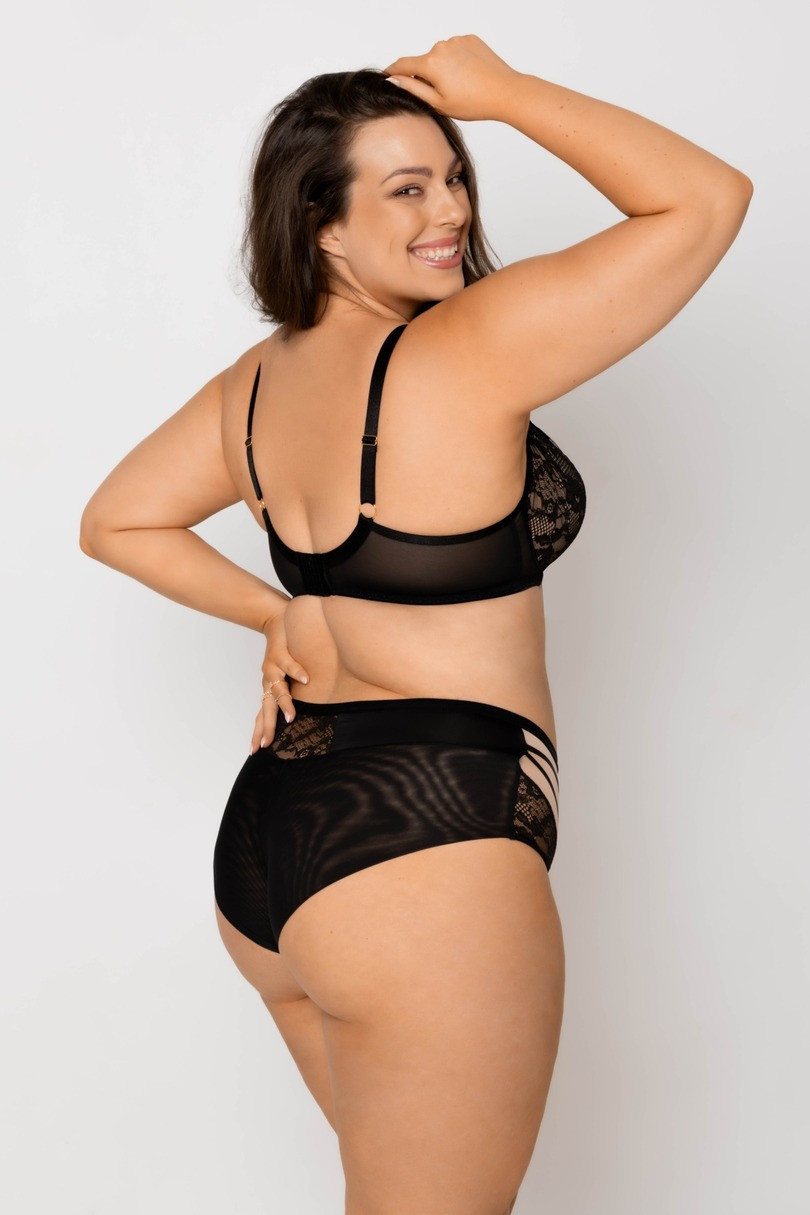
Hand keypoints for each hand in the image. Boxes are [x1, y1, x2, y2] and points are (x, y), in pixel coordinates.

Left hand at [250, 605, 309, 753]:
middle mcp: (268, 680)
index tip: (254, 750)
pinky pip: (290, 664)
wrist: (277, 619)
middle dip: (267, 727)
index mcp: (269, 688)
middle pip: (266, 708)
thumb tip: (298, 711)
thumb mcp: (286, 675)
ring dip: (285, 703)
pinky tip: (306, 680)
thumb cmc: (286, 649)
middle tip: (266, 744)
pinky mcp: (281, 652)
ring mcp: (273, 667)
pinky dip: (297, 672)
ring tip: (291, 717)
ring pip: (278, 689)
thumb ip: (290, 691)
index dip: (259, 731)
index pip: (262, 714)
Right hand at [381, 34, 521, 122]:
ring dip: (443, 68)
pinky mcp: (470, 39)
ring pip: (441, 56)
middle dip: (426, 76)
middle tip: (443, 95)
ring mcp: (457, 40)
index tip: (386, 75)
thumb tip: (394, 79)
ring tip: (461, 86)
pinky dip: (457, 61)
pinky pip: (456, 50)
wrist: (505, 92)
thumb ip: (413, 90)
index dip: (392, 71)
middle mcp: (442, 46)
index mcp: (431, 63)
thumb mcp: (439, 104)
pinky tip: (469, 75)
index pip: (403, 64)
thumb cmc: (474, 102)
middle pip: (424, 62)